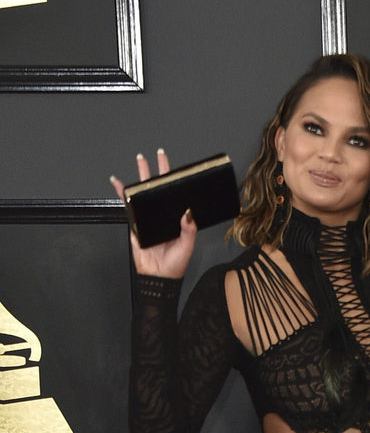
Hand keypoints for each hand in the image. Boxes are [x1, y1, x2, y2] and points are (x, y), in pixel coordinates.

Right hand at [109, 148, 196, 278]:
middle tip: (157, 155)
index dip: (174, 180)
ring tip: (140, 160)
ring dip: (140, 176)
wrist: (158, 277)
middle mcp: (162, 215)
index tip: (174, 166)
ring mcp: (148, 218)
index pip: (174, 195)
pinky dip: (121, 193)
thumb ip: (189, 228)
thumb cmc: (174, 264)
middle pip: (158, 189)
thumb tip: (188, 211)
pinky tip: (117, 182)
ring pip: (143, 193)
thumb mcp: (187, 245)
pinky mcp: (135, 223)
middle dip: (157, 171)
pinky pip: (127, 205)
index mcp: (175, 219)